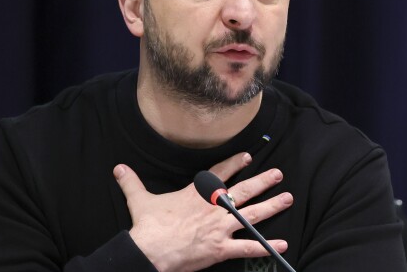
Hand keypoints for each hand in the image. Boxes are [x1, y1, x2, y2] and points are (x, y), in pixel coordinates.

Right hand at [113, 152, 293, 271]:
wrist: (151, 249)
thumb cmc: (149, 225)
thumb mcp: (140, 199)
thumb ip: (132, 182)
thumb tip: (118, 168)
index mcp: (197, 194)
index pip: (220, 174)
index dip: (235, 164)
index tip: (248, 157)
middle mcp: (213, 208)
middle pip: (243, 191)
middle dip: (263, 181)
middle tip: (279, 175)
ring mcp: (220, 228)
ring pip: (252, 215)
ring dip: (271, 206)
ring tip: (288, 199)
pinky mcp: (221, 248)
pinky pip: (248, 247)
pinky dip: (265, 246)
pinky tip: (281, 244)